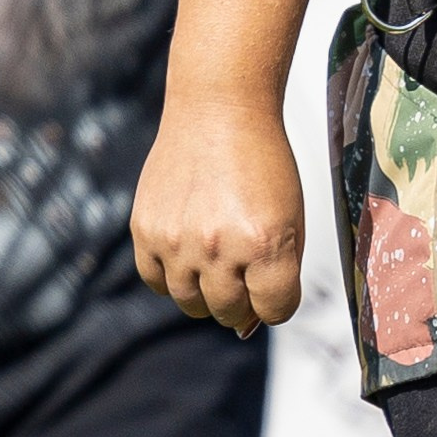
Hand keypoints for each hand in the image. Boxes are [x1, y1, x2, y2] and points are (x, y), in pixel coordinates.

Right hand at [131, 101, 305, 334]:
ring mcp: (178, 240)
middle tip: (245, 271)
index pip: (275, 310)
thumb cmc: (263, 164)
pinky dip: (172, 277)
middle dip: (244, 301)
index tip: (276, 284)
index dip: (279, 302)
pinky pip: (156, 280)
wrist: (219, 110)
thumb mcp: (291, 217)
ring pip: (191, 303)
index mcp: (265, 243)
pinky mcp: (146, 230)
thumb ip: (279, 272)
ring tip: (217, 260)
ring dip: (207, 293)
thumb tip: (248, 326)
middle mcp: (219, 246)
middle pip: (230, 312)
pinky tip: (187, 254)